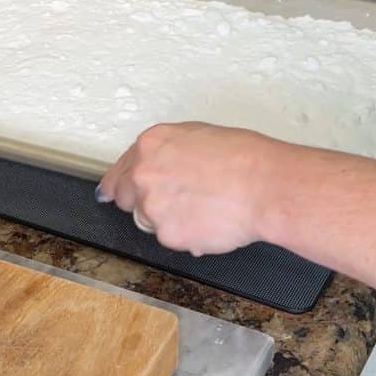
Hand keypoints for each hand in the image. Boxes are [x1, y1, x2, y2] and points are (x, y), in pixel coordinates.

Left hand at [97, 122, 279, 255]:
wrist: (264, 185)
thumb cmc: (243, 158)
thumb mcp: (197, 136)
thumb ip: (166, 151)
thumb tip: (158, 163)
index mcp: (150, 145)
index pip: (119, 171)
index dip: (118, 184)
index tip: (111, 192)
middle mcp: (144, 174)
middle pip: (124, 198)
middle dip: (143, 202)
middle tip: (174, 202)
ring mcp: (152, 206)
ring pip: (148, 221)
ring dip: (167, 219)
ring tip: (202, 207)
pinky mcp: (168, 235)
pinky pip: (171, 239)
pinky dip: (186, 235)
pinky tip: (208, 221)